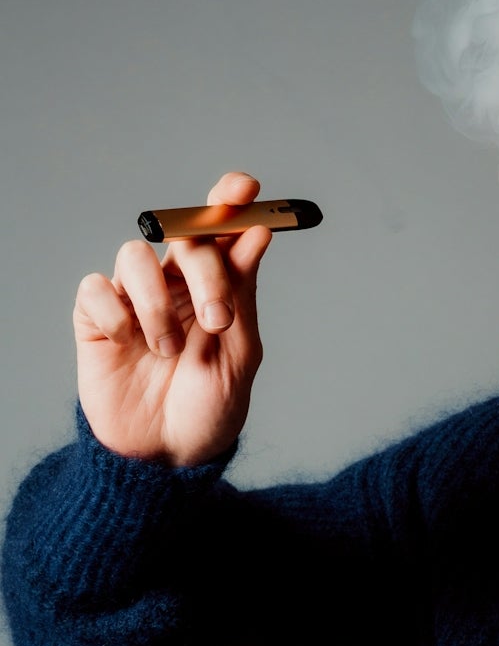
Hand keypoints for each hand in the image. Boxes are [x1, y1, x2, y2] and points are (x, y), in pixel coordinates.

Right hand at [74, 170, 271, 466]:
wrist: (167, 457)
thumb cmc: (208, 411)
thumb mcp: (239, 358)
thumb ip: (244, 296)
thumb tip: (257, 233)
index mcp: (215, 290)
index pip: (220, 231)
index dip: (229, 201)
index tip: (244, 188)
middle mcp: (173, 285)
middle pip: (183, 235)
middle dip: (205, 271)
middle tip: (217, 320)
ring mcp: (133, 299)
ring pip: (135, 255)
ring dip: (157, 305)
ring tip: (168, 352)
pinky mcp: (96, 319)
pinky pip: (96, 289)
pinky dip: (116, 316)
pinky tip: (129, 346)